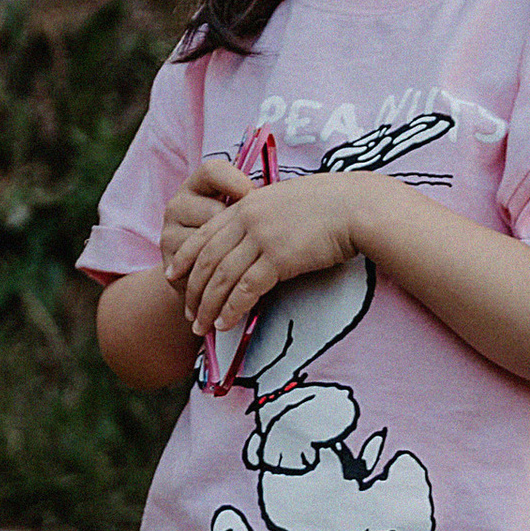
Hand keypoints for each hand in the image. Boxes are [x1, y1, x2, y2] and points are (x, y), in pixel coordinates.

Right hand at [158, 155, 249, 282]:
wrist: (209, 278)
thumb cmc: (236, 237)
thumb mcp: (242, 213)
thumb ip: (253, 202)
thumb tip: (276, 196)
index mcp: (197, 185)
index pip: (212, 171)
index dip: (236, 182)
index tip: (254, 198)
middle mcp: (178, 205)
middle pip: (213, 209)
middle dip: (237, 227)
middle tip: (251, 238)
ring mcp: (169, 232)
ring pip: (207, 239)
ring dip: (229, 251)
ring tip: (239, 258)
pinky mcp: (171, 261)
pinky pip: (200, 264)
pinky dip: (220, 269)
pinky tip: (230, 272)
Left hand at [169, 174, 356, 344]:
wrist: (356, 206)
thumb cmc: (331, 205)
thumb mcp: (287, 203)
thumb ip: (265, 217)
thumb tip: (257, 240)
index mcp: (247, 204)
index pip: (205, 234)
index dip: (185, 257)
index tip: (173, 275)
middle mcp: (248, 218)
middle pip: (208, 260)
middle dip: (192, 290)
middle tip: (187, 314)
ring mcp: (262, 237)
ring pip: (222, 277)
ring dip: (208, 306)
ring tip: (200, 328)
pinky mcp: (279, 257)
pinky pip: (246, 289)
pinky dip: (232, 309)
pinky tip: (224, 324)